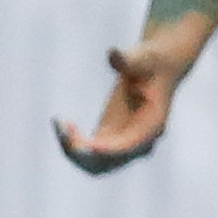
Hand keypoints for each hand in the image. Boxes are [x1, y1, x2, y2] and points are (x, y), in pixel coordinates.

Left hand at [53, 42, 183, 174]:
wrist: (158, 65)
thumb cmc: (154, 60)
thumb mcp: (145, 57)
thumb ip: (130, 59)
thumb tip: (113, 54)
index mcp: (153, 125)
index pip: (129, 146)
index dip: (108, 149)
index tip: (88, 144)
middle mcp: (139, 141)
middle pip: (108, 163)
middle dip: (83, 153)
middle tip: (64, 127)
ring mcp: (123, 142)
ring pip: (95, 163)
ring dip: (74, 150)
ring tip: (60, 124)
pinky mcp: (109, 137)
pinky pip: (88, 152)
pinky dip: (72, 143)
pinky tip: (61, 122)